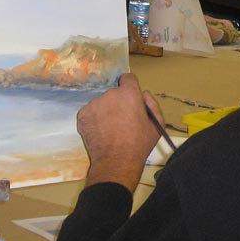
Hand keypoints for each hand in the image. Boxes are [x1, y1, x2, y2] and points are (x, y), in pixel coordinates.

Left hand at [77, 73, 163, 190]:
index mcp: (129, 93)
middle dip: (119, 103)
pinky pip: (91, 113)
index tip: (130, 98)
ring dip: (106, 111)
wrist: (116, 162)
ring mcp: (94, 104)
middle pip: (115, 93)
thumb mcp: (157, 124)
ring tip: (111, 129)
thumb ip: (152, 104)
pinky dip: (95, 120)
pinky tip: (101, 132)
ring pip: (102, 103)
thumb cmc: (139, 144)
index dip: (131, 88)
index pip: (128, 78)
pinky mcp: (82, 115)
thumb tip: (143, 95)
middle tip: (122, 120)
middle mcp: (110, 94)